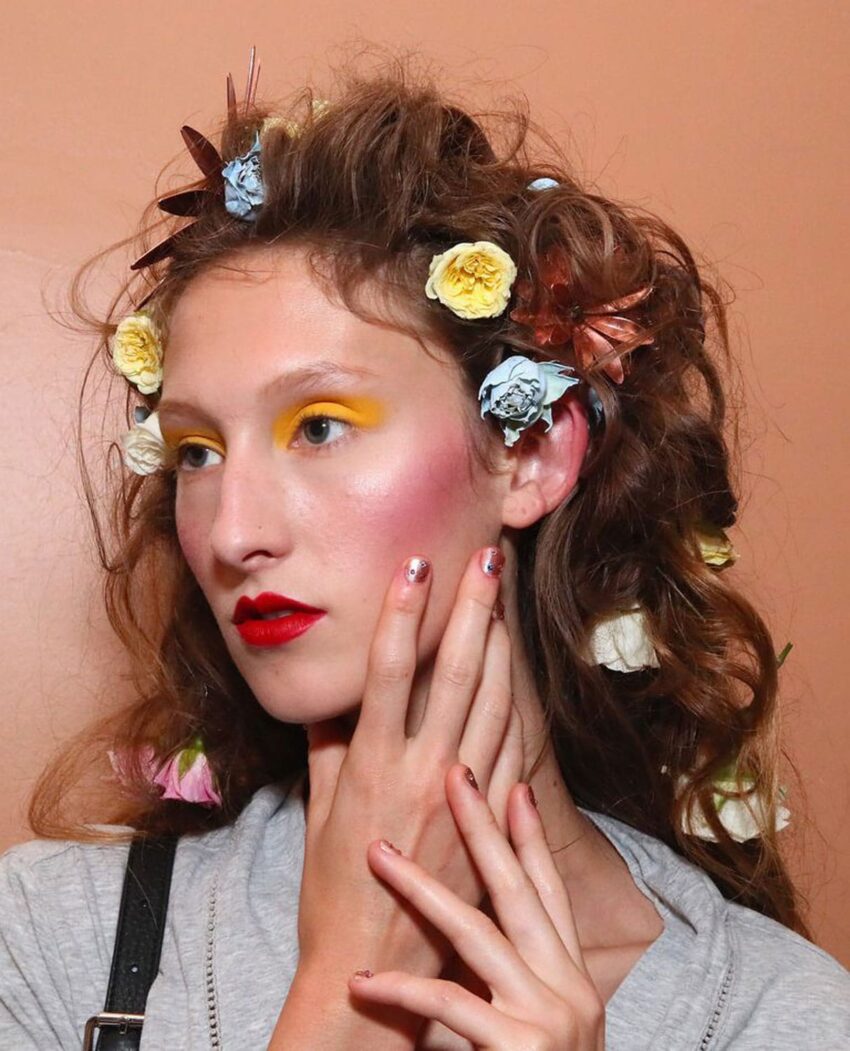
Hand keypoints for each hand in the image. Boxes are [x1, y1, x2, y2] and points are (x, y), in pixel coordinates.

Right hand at [296, 548, 522, 985]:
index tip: (414, 566)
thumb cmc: (334, 891)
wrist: (373, 970)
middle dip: (472, 610)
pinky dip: (515, 707)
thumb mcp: (320, 813)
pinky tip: (518, 675)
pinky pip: (513, 752)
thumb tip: (332, 693)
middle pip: (456, 675)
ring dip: (500, 648)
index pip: (391, 672)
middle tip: (485, 559)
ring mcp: (466, 799)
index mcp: (374, 767)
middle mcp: (426, 774)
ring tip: (502, 600)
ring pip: (494, 705)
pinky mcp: (491, 824)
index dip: (403, 614)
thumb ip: (330, 747)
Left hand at [347, 763, 605, 1050]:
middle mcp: (567, 984)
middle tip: (455, 771)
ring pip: (478, 932)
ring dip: (422, 889)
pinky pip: (449, 1008)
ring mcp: (548, 1014)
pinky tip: (360, 983)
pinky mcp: (521, 1046)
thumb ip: (517, 978)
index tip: (511, 783)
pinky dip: (401, 993)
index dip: (529, 833)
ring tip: (378, 852)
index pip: (548, 888)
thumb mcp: (544, 1024)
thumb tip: (477, 936)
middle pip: (519, 887)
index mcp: (571, 974)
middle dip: (483, 825)